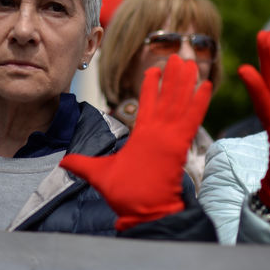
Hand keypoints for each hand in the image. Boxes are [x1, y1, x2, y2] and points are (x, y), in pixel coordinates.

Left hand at [60, 55, 211, 229]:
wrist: (141, 212)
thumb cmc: (126, 197)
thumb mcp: (98, 174)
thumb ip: (82, 165)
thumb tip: (63, 162)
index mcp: (142, 137)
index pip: (147, 106)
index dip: (151, 87)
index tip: (153, 69)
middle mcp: (158, 133)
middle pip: (166, 98)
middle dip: (171, 77)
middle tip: (176, 56)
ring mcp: (170, 137)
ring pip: (179, 102)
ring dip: (185, 82)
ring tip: (189, 62)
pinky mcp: (179, 144)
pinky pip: (191, 118)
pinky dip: (199, 102)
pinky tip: (206, 85)